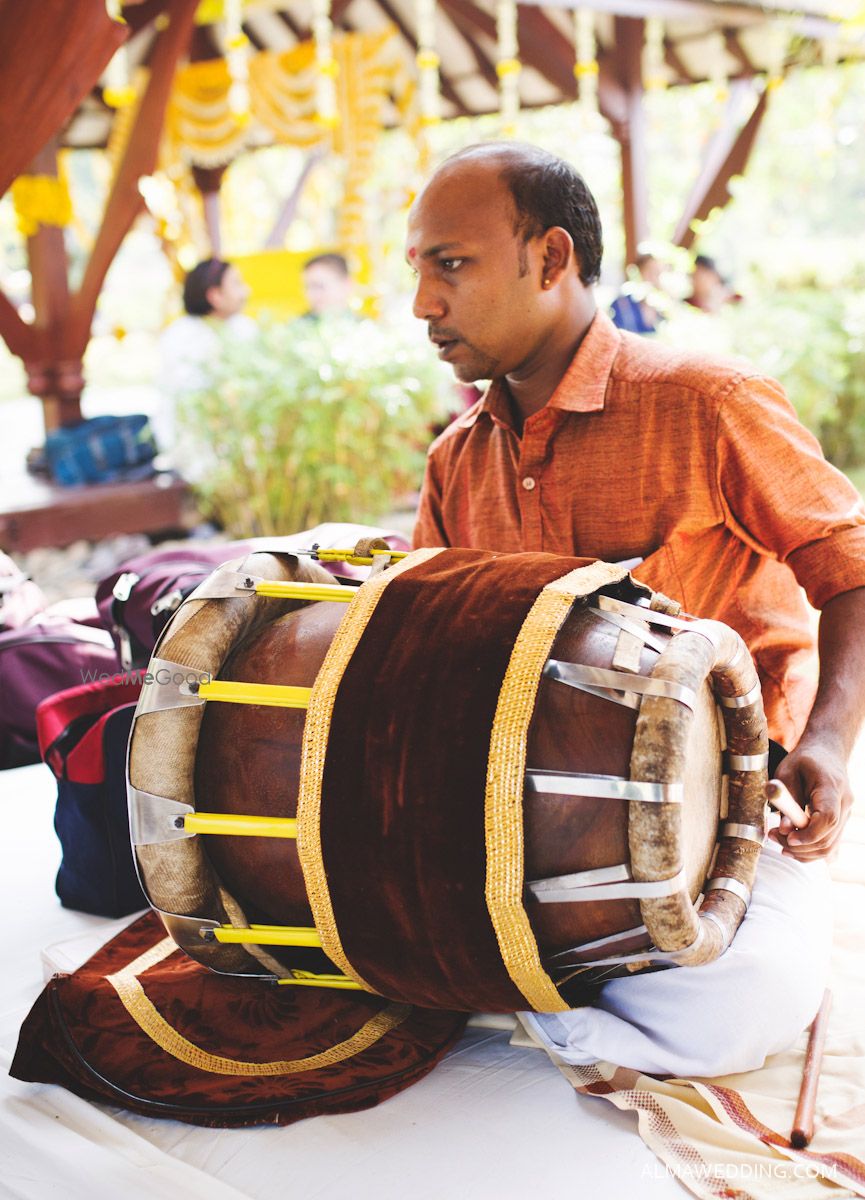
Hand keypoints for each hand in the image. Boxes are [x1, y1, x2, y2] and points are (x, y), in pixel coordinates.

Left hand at [768, 736, 852, 860]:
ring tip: (779, 840)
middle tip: (773, 836)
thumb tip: (784, 830)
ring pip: (830, 847)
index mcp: (831, 786)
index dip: (808, 834)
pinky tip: (794, 846)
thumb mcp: (786, 773)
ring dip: (803, 852)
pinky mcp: (842, 823)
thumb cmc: (802, 761)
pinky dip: (812, 851)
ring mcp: (847, 815)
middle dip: (799, 846)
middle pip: (828, 838)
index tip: (787, 838)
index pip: (828, 818)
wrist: (825, 754)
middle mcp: (845, 803)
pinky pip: (830, 846)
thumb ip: (786, 801)